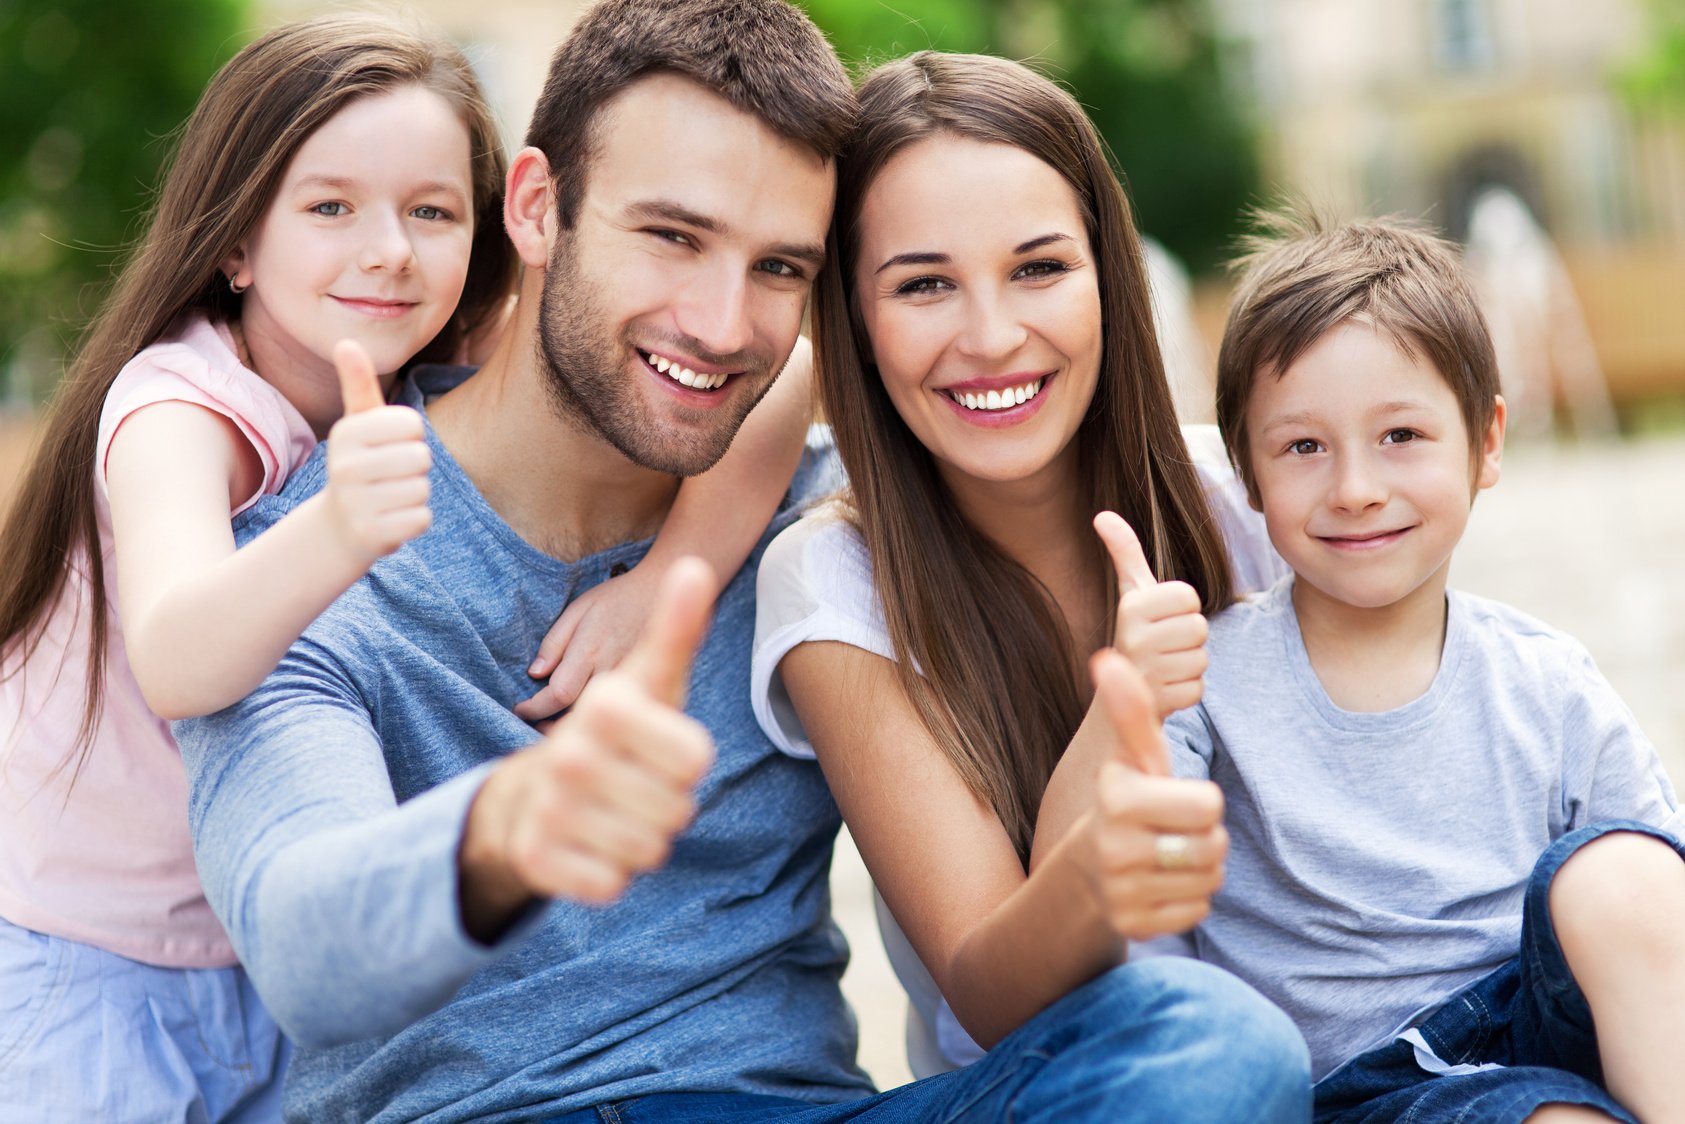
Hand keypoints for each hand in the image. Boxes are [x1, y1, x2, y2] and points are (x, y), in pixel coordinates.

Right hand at [323, 340, 431, 564]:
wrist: (339, 527)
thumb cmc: (361, 465)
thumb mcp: (357, 424)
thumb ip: (357, 384)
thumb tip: (345, 341)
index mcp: (347, 433)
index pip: (413, 424)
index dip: (410, 437)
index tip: (387, 447)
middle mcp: (346, 466)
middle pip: (421, 457)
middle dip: (415, 468)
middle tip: (389, 477)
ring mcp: (357, 503)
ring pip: (422, 489)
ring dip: (414, 496)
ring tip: (388, 498)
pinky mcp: (372, 534)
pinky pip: (422, 519)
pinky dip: (414, 521)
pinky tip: (390, 520)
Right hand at [459, 559, 718, 936]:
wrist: (531, 793)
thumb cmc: (613, 730)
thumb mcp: (647, 678)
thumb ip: (676, 628)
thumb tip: (695, 567)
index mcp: (606, 706)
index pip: (695, 759)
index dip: (686, 761)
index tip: (655, 746)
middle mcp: (570, 755)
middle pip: (678, 811)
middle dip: (666, 804)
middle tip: (633, 784)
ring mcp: (549, 808)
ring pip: (649, 850)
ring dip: (641, 838)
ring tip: (612, 811)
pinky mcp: (537, 859)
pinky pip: (612, 884)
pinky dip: (609, 872)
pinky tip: (589, 845)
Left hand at [514, 564, 654, 720]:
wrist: (662, 593)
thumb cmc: (617, 598)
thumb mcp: (578, 609)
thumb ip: (555, 642)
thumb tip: (535, 674)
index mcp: (590, 652)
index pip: (558, 694)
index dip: (535, 708)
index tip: (521, 709)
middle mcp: (611, 672)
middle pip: (577, 714)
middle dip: (551, 723)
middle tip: (534, 722)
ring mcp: (631, 682)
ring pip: (599, 717)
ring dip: (574, 725)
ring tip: (554, 726)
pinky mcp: (647, 687)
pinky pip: (619, 711)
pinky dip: (599, 718)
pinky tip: (588, 718)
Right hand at [1085, 649, 1225, 940]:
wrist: (1086, 871)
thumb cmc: (1125, 801)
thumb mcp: (1128, 757)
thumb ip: (1129, 709)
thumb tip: (1107, 656)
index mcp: (1117, 798)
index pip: (1208, 805)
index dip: (1198, 802)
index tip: (1166, 800)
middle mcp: (1113, 846)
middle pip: (1214, 846)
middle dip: (1204, 837)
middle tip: (1172, 832)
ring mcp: (1121, 891)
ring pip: (1209, 881)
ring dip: (1199, 869)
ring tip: (1166, 857)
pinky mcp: (1132, 926)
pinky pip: (1197, 911)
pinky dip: (1187, 900)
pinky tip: (1159, 886)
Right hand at [1094, 511, 1208, 717]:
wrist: (1114, 698)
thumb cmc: (1135, 635)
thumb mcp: (1130, 594)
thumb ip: (1124, 553)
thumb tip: (1102, 514)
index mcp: (1132, 607)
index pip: (1188, 597)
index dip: (1183, 608)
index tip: (1163, 618)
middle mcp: (1135, 639)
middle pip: (1199, 628)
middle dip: (1188, 638)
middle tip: (1164, 646)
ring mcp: (1146, 674)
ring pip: (1201, 660)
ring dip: (1188, 665)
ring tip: (1163, 667)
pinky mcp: (1159, 703)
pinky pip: (1196, 689)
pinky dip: (1185, 691)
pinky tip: (1164, 689)